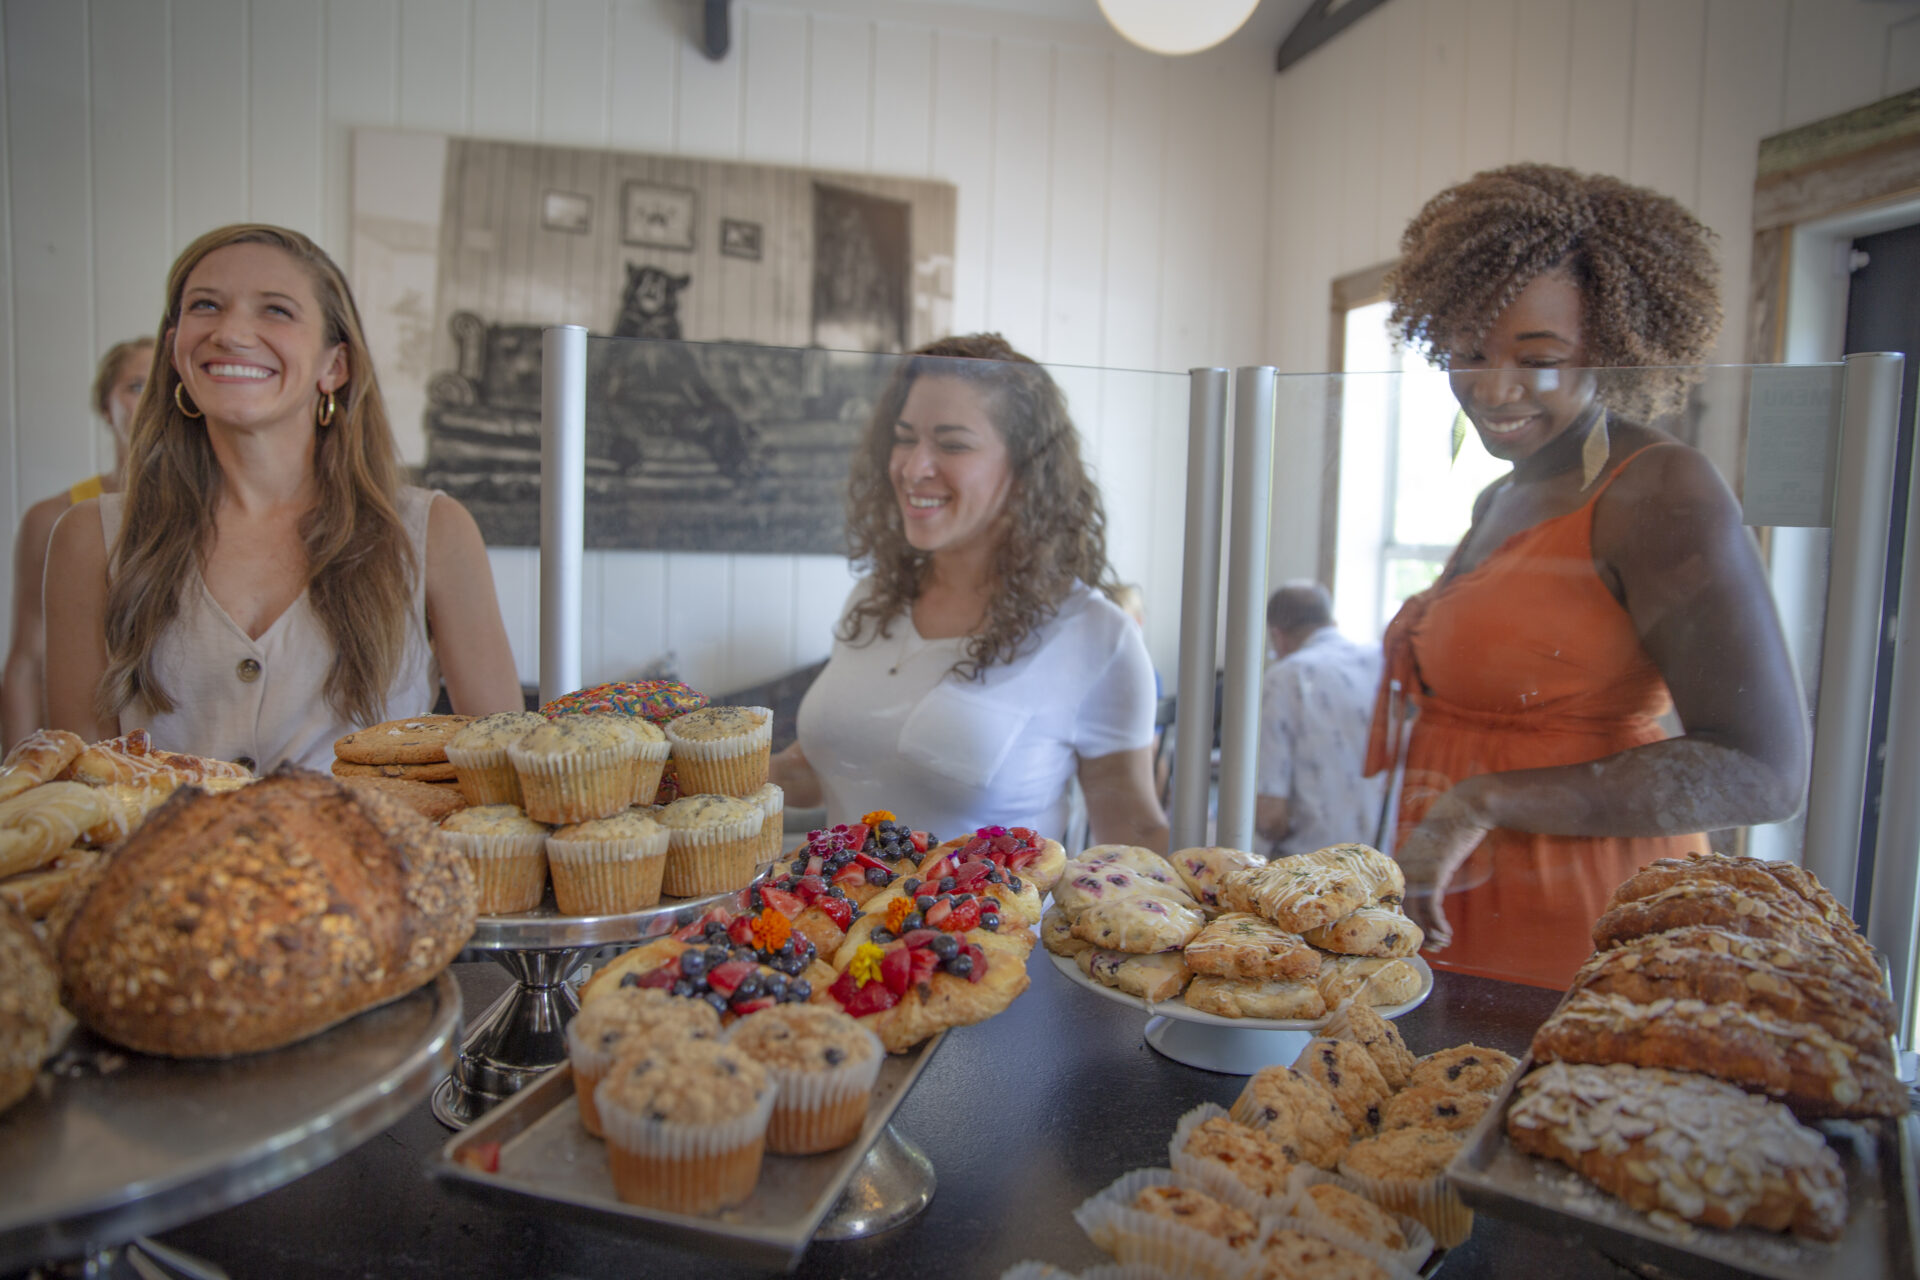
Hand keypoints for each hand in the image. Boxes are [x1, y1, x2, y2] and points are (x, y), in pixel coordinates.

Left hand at [1394, 784, 1492, 951]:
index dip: (1406, 922)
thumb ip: (1423, 868)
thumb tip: (1425, 889)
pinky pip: (1432, 908)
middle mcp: (1402, 870)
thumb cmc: (1449, 829)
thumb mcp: (1430, 851)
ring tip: (1442, 944)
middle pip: (1403, 911)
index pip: (1394, 901)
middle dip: (1417, 933)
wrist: (1465, 809)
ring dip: (1431, 933)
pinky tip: (1446, 934)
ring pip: (1417, 914)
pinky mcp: (1433, 873)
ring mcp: (1416, 872)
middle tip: (1430, 948)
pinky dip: (1438, 925)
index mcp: (1397, 865)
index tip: (1417, 937)